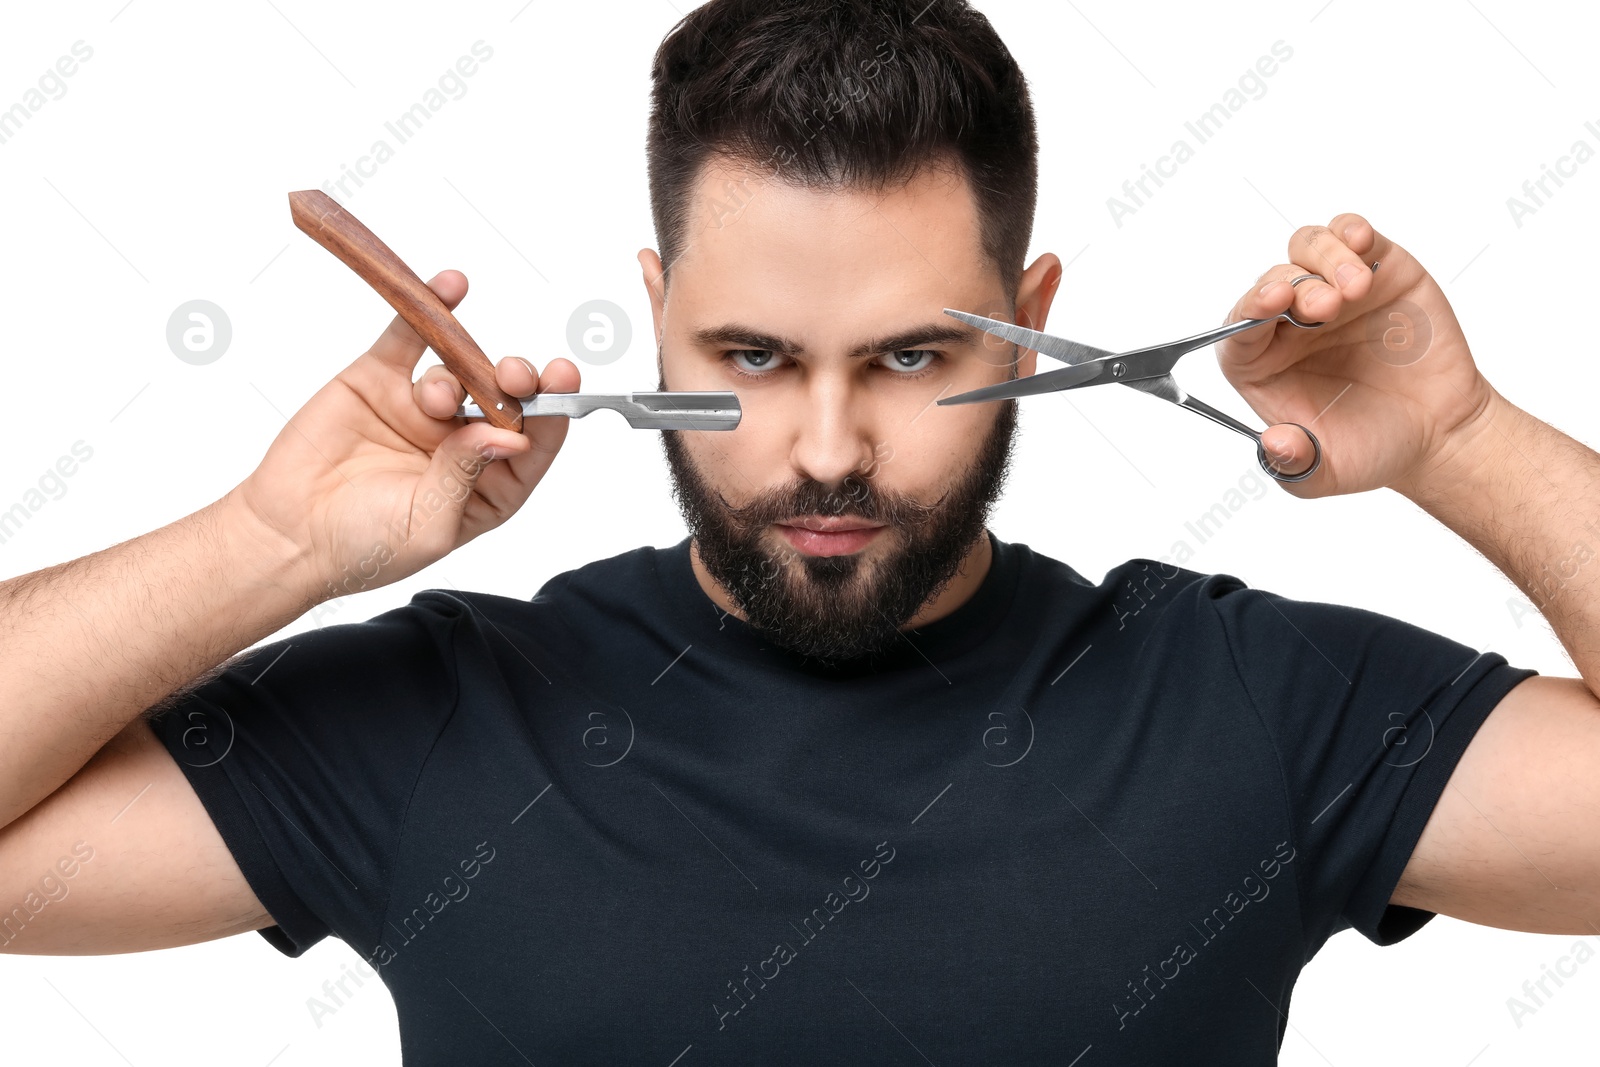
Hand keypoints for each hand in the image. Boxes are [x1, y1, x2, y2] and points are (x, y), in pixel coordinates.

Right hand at [233, 269, 579, 599]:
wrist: (288, 534)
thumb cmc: (363, 547)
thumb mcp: (428, 525)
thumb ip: (466, 475)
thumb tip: (510, 436)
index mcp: (488, 485)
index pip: (535, 443)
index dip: (553, 410)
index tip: (562, 381)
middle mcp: (463, 443)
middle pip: (507, 399)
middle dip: (518, 381)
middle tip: (515, 374)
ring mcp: (423, 408)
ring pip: (461, 370)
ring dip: (460, 371)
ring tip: (433, 398)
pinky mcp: (380, 380)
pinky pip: (412, 337)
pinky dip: (432, 309)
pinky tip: (451, 288)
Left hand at [1216, 214, 1500, 497]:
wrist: (1438, 434)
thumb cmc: (1373, 450)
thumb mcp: (1326, 472)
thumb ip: (1293, 463)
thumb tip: (1272, 444)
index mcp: (1262, 365)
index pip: (1238, 328)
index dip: (1249, 310)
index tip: (1270, 302)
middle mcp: (1290, 325)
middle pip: (1273, 281)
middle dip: (1295, 288)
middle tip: (1325, 308)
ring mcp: (1333, 293)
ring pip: (1307, 248)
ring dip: (1325, 259)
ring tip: (1355, 289)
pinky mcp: (1378, 270)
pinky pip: (1352, 235)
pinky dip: (1351, 229)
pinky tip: (1360, 242)